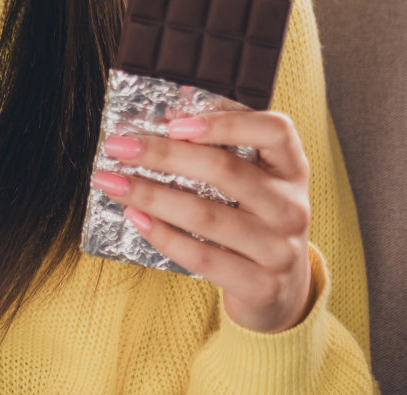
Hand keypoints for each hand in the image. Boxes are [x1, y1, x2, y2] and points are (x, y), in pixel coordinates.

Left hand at [91, 109, 313, 333]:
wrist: (284, 292)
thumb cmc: (257, 221)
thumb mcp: (256, 182)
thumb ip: (224, 146)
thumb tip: (170, 113)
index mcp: (292, 169)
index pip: (274, 130)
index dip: (226, 121)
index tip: (175, 123)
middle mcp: (292, 206)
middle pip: (226, 170)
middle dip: (163, 154)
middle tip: (119, 147)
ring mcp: (279, 249)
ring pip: (207, 215)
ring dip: (151, 195)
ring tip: (113, 183)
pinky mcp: (261, 286)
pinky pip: (202, 256)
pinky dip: (163, 235)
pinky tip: (134, 217)